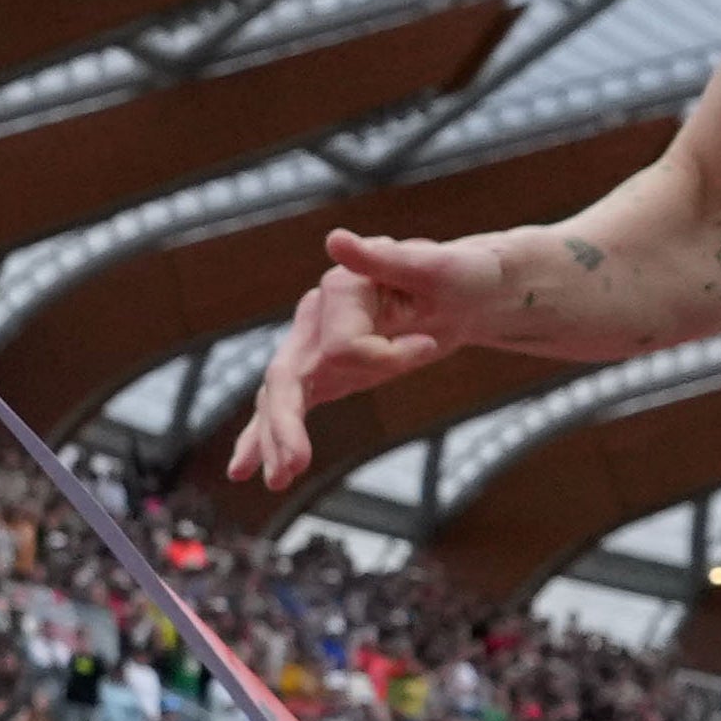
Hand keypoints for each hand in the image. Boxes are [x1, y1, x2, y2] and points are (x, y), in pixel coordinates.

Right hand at [227, 230, 546, 489]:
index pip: (343, 345)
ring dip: (273, 438)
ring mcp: (317, 346)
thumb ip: (383, 258)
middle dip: (285, 421)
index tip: (430, 346)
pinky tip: (248, 468)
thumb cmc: (463, 274)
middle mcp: (318, 317)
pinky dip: (267, 435)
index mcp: (341, 289)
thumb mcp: (436, 265)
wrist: (472, 293)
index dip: (387, 357)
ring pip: (279, 397)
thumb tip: (336, 240)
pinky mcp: (326, 371)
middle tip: (294, 465)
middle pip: (287, 374)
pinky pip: (289, 405)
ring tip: (271, 480)